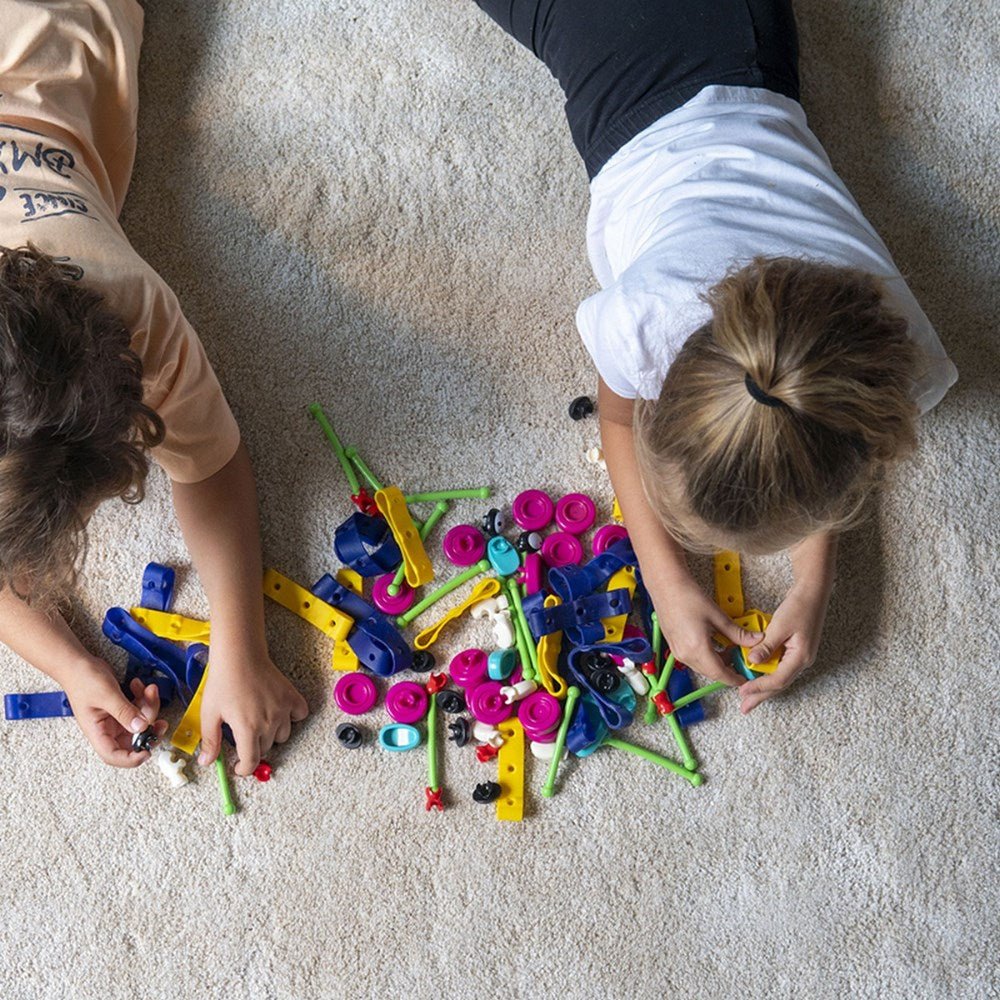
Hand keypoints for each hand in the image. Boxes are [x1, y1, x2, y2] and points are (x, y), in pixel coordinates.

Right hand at [63, 660, 166, 766]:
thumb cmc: (83, 679)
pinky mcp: (121, 707)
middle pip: (133, 739)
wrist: (78, 662)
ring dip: (148, 707)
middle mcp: (107, 728)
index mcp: (97, 732)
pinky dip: (143, 698)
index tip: (148, 749)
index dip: (132, 758)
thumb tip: (142, 728)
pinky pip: (138, 708)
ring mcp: (115, 718)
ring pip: (140, 721)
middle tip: (161, 720)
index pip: (113, 756)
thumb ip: (125, 712)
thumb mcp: (107, 695)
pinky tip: (138, 685)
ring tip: (149, 689)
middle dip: (149, 728)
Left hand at [196, 651, 308, 776]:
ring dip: (271, 735)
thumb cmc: (223, 682)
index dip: (243, 769)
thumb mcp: (210, 713)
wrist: (240, 656)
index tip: (239, 766)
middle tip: (242, 734)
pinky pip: (299, 716)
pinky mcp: (291, 698)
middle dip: (253, 747)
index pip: (251, 761)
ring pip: (282, 735)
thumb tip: (207, 761)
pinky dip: (292, 718)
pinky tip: (279, 713)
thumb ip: (210, 740)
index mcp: (248, 729)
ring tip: (259, 722)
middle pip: (266, 748)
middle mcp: (269, 722)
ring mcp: (283, 710)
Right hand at [651, 572, 762, 686]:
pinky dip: (706, 657)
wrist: (665, 586)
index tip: (745, 678)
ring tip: (730, 648)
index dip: (735, 678)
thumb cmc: (687, 596)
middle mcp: (685, 654)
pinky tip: (715, 644)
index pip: (720, 674)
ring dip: (717, 663)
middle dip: (728, 670)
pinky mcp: (674, 647)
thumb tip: (756, 640)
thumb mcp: (717, 616)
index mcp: (697, 649)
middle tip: (741, 660)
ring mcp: (677, 652)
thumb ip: (737, 633)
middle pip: (711, 673)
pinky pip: (693, 659)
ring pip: (702, 667)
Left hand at [737, 581, 831, 713]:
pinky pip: (778, 667)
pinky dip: (765, 672)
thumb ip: (766, 646)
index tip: (743, 691)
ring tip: (747, 696)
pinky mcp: (794, 651)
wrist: (813, 593)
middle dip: (761, 696)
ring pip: (778, 677)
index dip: (759, 687)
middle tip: (745, 707)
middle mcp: (802, 661)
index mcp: (801, 657)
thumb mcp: (779, 626)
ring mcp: (799, 657)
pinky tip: (754, 674)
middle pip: (779, 684)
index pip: (778, 679)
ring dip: (762, 686)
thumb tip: (752, 662)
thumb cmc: (799, 606)